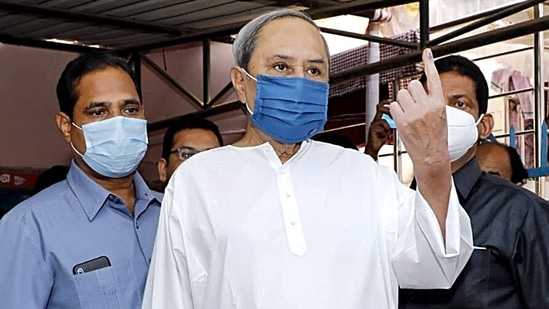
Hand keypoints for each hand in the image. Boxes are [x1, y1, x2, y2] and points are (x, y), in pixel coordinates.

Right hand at [365, 100, 391, 159]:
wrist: (374, 147)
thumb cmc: (381, 138)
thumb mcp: (389, 128)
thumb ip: (393, 121)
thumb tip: (401, 117)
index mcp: (379, 118)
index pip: (382, 105)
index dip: (387, 102)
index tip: (392, 101)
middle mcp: (376, 119)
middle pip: (380, 108)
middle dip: (388, 110)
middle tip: (392, 114)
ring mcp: (374, 124)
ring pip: (382, 118)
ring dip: (387, 124)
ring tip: (387, 130)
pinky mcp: (372, 129)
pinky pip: (380, 127)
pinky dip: (385, 130)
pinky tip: (384, 134)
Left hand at [390, 49, 448, 166]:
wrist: (432, 156)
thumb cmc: (436, 137)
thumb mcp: (440, 116)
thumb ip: (430, 101)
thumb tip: (417, 90)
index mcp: (439, 103)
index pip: (434, 78)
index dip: (429, 64)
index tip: (426, 52)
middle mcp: (427, 106)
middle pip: (411, 84)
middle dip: (410, 92)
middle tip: (414, 105)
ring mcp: (414, 114)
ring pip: (401, 94)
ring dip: (402, 101)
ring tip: (409, 114)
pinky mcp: (403, 121)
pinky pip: (393, 106)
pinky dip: (396, 111)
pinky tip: (403, 119)